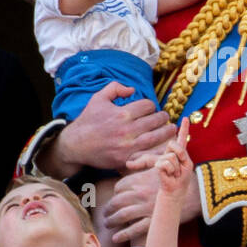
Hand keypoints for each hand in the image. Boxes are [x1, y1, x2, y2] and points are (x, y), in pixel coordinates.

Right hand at [49, 81, 174, 174]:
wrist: (75, 144)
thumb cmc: (88, 120)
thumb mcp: (98, 98)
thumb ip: (115, 88)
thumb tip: (132, 89)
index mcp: (122, 113)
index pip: (148, 105)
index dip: (151, 105)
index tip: (149, 109)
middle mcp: (127, 130)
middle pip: (155, 120)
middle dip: (163, 117)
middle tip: (165, 118)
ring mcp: (128, 146)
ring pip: (156, 137)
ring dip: (167, 132)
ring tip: (171, 129)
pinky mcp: (126, 159)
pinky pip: (149, 154)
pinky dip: (159, 150)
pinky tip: (165, 146)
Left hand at [106, 158, 200, 242]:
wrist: (194, 191)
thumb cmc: (177, 174)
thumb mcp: (159, 162)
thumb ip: (142, 160)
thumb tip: (127, 164)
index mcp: (138, 179)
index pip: (118, 188)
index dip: (115, 194)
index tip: (114, 199)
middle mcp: (139, 193)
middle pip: (116, 202)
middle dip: (108, 210)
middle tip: (105, 214)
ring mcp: (145, 207)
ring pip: (122, 216)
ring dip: (112, 222)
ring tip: (107, 225)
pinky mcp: (153, 220)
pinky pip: (134, 229)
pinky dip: (123, 235)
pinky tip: (115, 238)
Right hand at [153, 120, 192, 199]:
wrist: (175, 189)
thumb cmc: (182, 177)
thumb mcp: (187, 164)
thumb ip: (181, 154)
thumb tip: (171, 153)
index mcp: (179, 151)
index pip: (182, 137)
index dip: (184, 127)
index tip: (186, 117)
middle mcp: (170, 152)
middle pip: (175, 145)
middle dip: (180, 156)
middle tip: (179, 168)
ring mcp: (163, 158)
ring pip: (172, 157)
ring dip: (176, 168)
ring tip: (174, 173)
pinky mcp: (158, 165)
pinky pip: (167, 164)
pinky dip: (171, 171)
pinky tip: (169, 175)